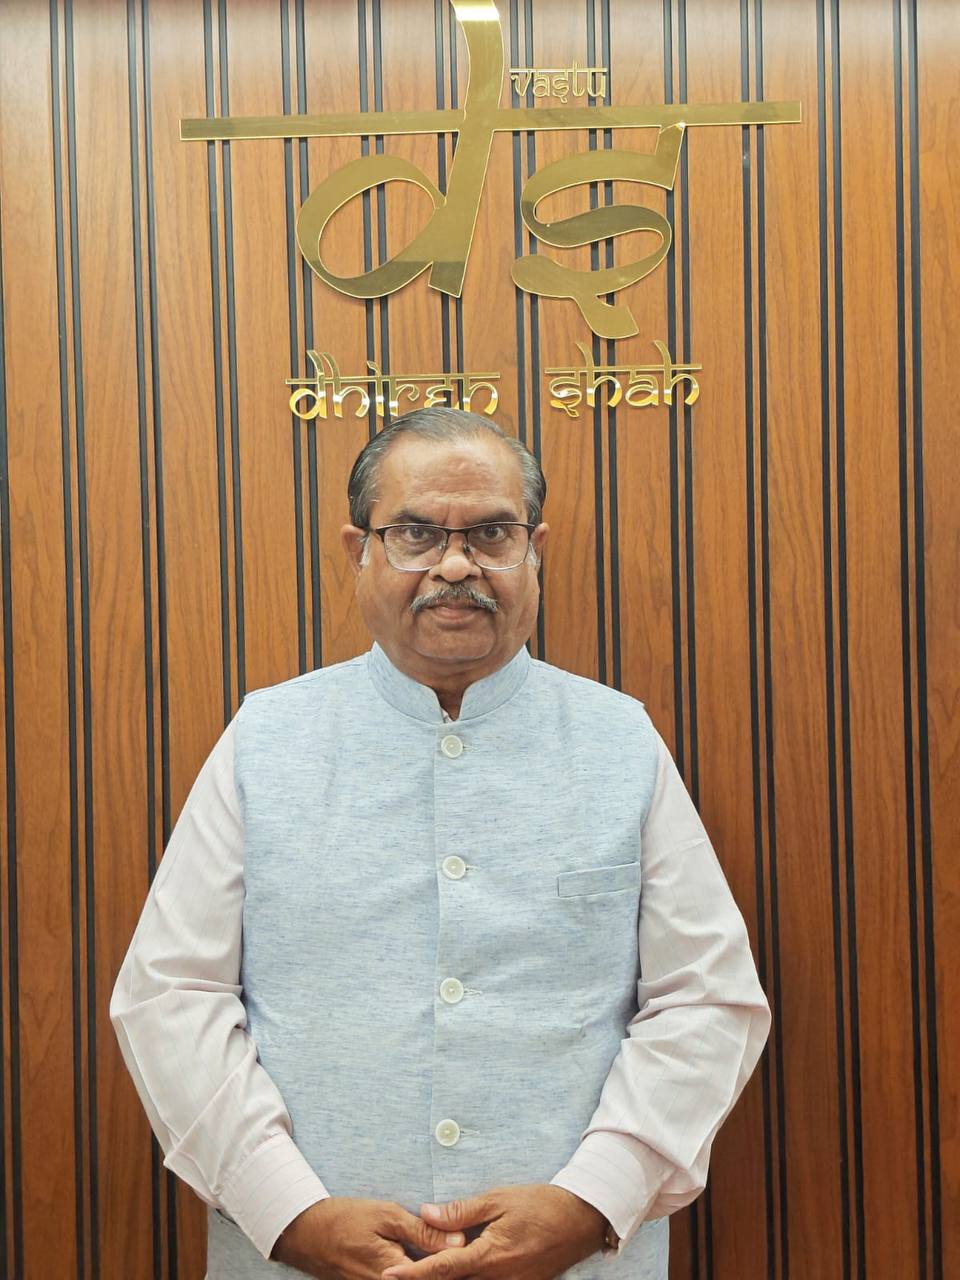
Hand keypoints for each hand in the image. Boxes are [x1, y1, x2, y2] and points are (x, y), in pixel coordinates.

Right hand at [272, 1197, 465, 1278]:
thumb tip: (459, 1241)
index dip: (460, 1268)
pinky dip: (418, 1273)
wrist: (309, 1234)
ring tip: (453, 1258)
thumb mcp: (387, 1216)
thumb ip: (423, 1232)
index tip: (479, 1259)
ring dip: (436, 1272)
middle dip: (450, 1272)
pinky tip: (427, 1260)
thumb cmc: (346, 1220)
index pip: (438, 1277)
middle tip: (470, 1259)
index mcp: (395, 1274)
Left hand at [380, 1184, 607, 1279]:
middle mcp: (498, 1278)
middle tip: (401, 1273)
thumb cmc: (540, 1204)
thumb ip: (461, 1211)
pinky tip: (460, 1268)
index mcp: (490, 1255)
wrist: (581, 1220)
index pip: (442, 1268)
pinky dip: (468, 1278)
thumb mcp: (498, 1199)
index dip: (413, 1274)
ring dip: (447, 1279)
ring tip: (424, 1270)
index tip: (389, 1276)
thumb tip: (427, 1214)